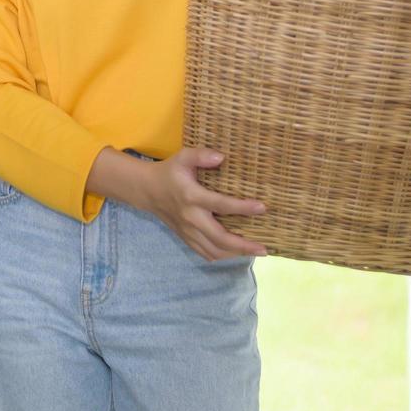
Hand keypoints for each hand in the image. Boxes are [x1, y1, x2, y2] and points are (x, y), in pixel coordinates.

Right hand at [138, 148, 268, 260]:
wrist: (147, 190)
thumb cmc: (170, 171)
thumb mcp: (183, 157)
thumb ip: (201, 155)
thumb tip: (222, 157)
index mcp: (192, 196)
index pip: (220, 205)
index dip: (242, 207)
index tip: (262, 208)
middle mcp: (191, 218)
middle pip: (220, 238)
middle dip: (243, 245)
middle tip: (264, 248)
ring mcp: (187, 231)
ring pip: (213, 250)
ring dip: (235, 254)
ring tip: (254, 251)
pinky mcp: (185, 238)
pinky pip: (205, 253)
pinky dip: (222, 255)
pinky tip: (235, 253)